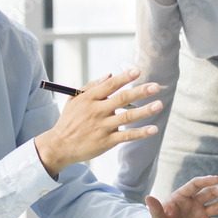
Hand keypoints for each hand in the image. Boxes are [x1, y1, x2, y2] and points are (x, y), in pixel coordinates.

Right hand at [34, 68, 162, 176]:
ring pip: (127, 117)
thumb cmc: (69, 120)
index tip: (138, 71)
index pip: (110, 85)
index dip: (124, 77)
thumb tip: (110, 75)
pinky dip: (141, 133)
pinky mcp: (107, 141)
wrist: (59, 146)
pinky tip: (153, 129)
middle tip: (155, 86)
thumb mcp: (75, 99)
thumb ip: (92, 86)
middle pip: (122, 99)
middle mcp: (97, 111)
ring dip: (145, 111)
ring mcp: (103, 127)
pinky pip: (127, 136)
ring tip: (159, 105)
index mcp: (89, 99)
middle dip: (140, 91)